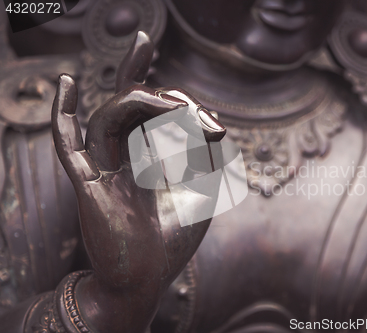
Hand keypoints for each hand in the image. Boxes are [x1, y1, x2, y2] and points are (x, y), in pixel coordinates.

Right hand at [51, 31, 224, 332]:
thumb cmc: (175, 234)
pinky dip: (62, 115)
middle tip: (195, 114)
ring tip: (173, 107)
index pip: (159, 110)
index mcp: (152, 151)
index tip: (218, 131)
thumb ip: (209, 155)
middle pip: (133, 104)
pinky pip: (68, 146)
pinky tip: (65, 82)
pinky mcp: (88, 185)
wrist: (149, 277)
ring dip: (138, 101)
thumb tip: (214, 121)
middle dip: (164, 97)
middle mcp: (126, 153)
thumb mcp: (205, 189)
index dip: (188, 108)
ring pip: (109, 117)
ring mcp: (105, 166)